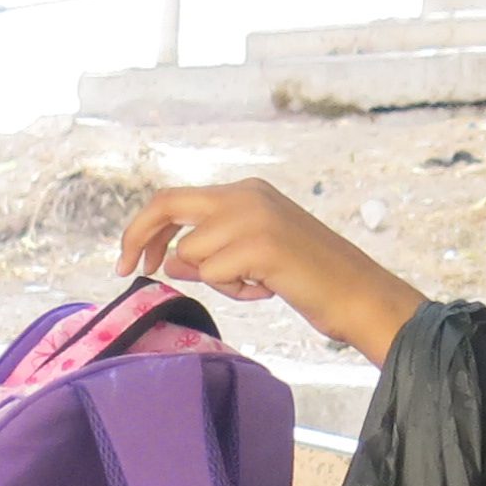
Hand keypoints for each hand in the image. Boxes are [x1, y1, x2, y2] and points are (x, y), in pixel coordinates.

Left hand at [117, 179, 427, 363]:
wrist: (358, 293)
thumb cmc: (309, 280)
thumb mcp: (253, 259)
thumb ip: (212, 252)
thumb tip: (169, 261)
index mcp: (245, 192)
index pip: (175, 199)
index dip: (143, 227)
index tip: (129, 259)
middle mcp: (246, 194)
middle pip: (167, 205)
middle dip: (137, 236)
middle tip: (128, 270)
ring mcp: (254, 215)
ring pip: (192, 252)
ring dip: (215, 281)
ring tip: (256, 285)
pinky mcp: (262, 244)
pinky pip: (214, 272)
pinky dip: (233, 291)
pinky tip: (267, 289)